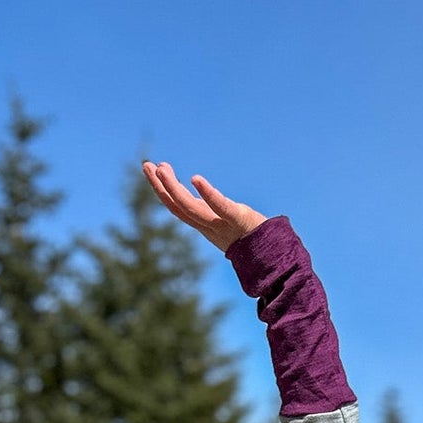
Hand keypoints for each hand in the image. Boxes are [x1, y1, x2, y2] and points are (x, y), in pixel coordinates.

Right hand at [140, 161, 265, 251]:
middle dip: (160, 186)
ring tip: (161, 168)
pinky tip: (195, 179)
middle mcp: (210, 226)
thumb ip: (214, 208)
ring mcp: (222, 224)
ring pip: (190, 208)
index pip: (179, 208)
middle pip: (178, 207)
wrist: (276, 258)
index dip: (163, 191)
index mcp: (206, 225)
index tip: (154, 170)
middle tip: (147, 165)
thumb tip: (200, 191)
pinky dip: (207, 194)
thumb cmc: (255, 238)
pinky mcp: (238, 220)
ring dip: (173, 188)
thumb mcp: (229, 221)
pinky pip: (220, 207)